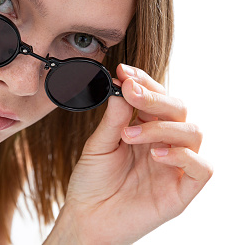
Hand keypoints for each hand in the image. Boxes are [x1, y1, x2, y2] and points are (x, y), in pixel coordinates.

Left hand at [62, 64, 212, 243]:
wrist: (87, 218)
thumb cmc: (92, 182)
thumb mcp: (98, 145)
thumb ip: (114, 119)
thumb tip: (124, 87)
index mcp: (145, 130)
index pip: (157, 98)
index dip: (145, 82)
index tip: (124, 71)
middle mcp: (164, 144)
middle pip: (178, 109)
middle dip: (155, 96)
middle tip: (130, 91)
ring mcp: (175, 166)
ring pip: (192, 133)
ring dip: (162, 126)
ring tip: (129, 134)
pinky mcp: (182, 190)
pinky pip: (202, 168)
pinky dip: (183, 156)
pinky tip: (156, 155)